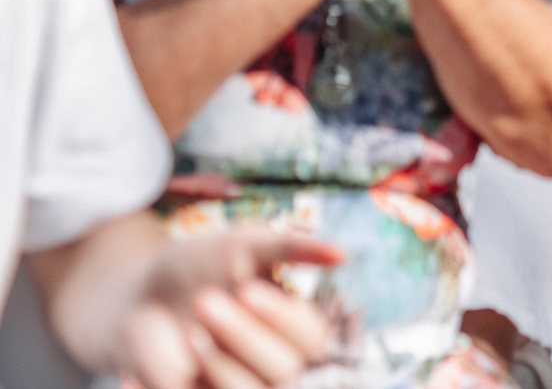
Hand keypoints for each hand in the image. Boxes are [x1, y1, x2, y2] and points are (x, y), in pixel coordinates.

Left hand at [120, 224, 342, 388]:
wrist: (138, 296)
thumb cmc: (199, 265)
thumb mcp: (243, 245)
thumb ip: (292, 248)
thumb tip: (344, 254)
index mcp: (294, 327)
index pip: (313, 338)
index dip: (282, 318)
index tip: (245, 289)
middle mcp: (275, 363)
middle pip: (284, 371)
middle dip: (243, 336)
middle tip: (205, 301)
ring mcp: (240, 386)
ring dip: (219, 363)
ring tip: (189, 330)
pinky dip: (188, 378)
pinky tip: (166, 354)